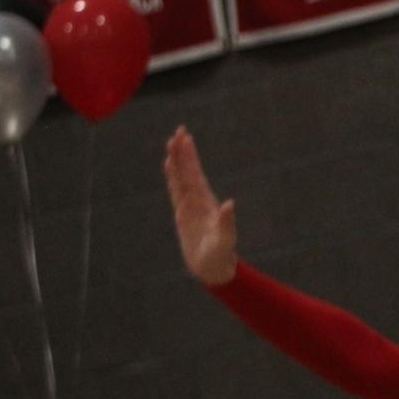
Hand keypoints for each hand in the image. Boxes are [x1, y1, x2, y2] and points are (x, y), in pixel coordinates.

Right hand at [163, 125, 237, 285]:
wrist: (214, 268)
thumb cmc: (221, 256)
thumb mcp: (225, 240)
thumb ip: (227, 222)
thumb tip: (230, 204)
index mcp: (207, 203)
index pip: (195, 174)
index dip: (190, 157)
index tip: (185, 138)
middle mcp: (199, 200)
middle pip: (189, 171)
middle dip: (184, 151)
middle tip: (179, 130)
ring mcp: (191, 205)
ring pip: (181, 177)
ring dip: (177, 160)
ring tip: (172, 142)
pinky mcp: (183, 213)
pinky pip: (176, 190)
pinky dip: (172, 177)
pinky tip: (169, 165)